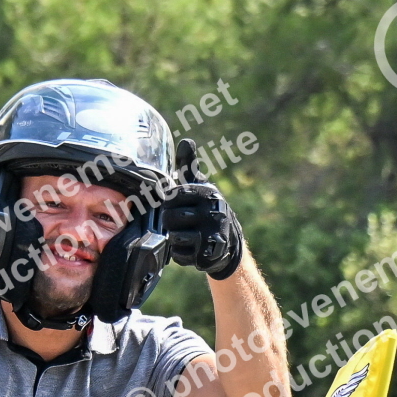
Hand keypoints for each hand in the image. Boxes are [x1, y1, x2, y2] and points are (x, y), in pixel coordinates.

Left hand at [161, 137, 244, 279]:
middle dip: (170, 222)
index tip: (176, 205)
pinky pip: (179, 255)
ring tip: (188, 234)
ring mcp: (211, 235)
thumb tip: (186, 140)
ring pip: (174, 237)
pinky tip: (191, 248)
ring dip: (176, 238)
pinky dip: (181, 254)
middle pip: (169, 217)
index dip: (169, 203)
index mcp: (206, 193)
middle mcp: (212, 212)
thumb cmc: (207, 209)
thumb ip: (189, 165)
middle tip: (181, 223)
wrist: (228, 242)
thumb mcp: (200, 186)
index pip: (171, 197)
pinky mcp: (207, 255)